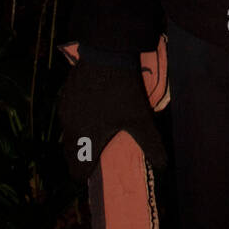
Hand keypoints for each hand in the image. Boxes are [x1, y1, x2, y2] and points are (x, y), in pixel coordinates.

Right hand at [58, 60, 167, 182]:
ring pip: (68, 134)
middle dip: (82, 159)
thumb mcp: (140, 118)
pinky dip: (77, 120)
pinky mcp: (66, 93)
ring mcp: (65, 109)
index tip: (96, 174)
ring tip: (96, 136)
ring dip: (79, 139)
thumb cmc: (123, 89)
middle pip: (70, 154)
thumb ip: (151, 144)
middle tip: (97, 156)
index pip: (76, 170)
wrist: (108, 53)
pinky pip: (68, 116)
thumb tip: (163, 165)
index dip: (86, 175)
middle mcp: (69, 127)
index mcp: (84, 139)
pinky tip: (92, 113)